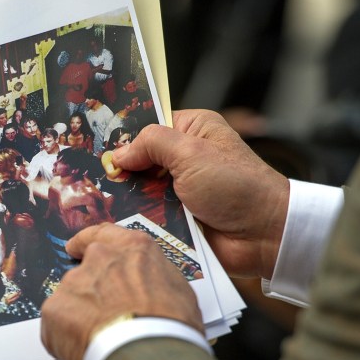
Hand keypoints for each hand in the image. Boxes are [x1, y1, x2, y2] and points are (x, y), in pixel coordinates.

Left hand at [40, 224, 202, 359]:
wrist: (148, 356)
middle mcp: (99, 258)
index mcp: (132, 249)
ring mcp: (74, 282)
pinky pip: (56, 324)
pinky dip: (67, 337)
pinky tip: (86, 349)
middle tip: (100, 313)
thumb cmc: (170, 328)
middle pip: (85, 270)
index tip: (75, 247)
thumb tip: (147, 291)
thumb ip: (152, 281)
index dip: (86, 241)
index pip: (103, 234)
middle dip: (89, 290)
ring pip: (70, 299)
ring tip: (100, 340)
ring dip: (80, 316)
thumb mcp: (178, 292)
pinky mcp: (54, 309)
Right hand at [112, 109, 288, 279]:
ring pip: (141, 190)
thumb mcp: (191, 152)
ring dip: (129, 197)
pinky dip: (137, 218)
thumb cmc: (238, 186)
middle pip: (140, 159)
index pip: (149, 125)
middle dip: (123, 170)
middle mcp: (186, 157)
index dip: (126, 135)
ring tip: (101, 199)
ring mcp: (180, 189)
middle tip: (95, 176)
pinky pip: (149, 215)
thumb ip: (152, 144)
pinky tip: (116, 220)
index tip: (97, 145)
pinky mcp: (178, 218)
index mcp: (193, 130)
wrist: (264, 235)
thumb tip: (119, 153)